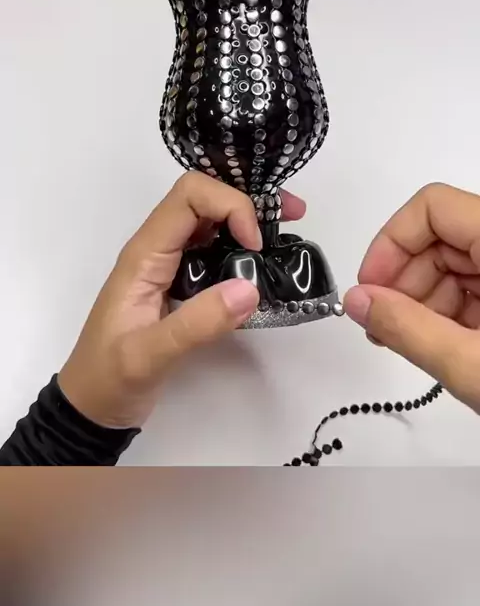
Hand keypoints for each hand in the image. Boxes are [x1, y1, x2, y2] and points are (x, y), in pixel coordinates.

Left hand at [58, 173, 305, 428]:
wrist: (91, 408)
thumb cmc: (109, 379)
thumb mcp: (148, 356)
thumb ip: (196, 324)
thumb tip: (250, 288)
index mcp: (144, 255)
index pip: (189, 197)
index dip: (229, 206)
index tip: (255, 245)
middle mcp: (158, 251)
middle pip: (203, 199)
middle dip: (248, 198)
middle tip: (294, 215)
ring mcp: (170, 267)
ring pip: (211, 221)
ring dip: (250, 217)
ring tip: (291, 228)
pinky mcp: (182, 286)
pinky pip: (214, 251)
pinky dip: (243, 247)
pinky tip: (269, 262)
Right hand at [344, 183, 479, 413]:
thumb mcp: (472, 364)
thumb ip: (408, 329)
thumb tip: (356, 301)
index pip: (433, 206)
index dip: (392, 242)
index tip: (371, 285)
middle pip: (441, 234)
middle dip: (403, 277)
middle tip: (383, 323)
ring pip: (455, 260)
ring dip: (422, 297)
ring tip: (408, 339)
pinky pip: (477, 282)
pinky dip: (449, 309)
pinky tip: (438, 341)